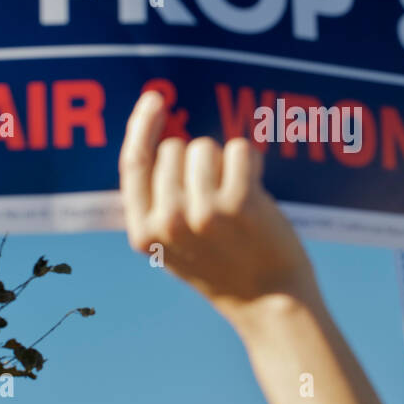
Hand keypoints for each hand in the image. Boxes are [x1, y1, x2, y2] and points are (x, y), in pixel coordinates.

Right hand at [118, 90, 318, 318]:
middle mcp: (169, 221)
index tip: (155, 99)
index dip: (142, 126)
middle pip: (176, 148)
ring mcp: (203, 211)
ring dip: (225, 163)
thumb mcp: (174, 244)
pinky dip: (251, 163)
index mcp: (144, 232)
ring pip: (207, 147)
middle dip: (199, 161)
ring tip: (237, 200)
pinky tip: (257, 195)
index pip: (133, 163)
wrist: (270, 303)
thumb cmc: (225, 267)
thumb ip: (158, 201)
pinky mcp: (240, 202)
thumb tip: (159, 137)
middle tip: (219, 199)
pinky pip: (240, 150)